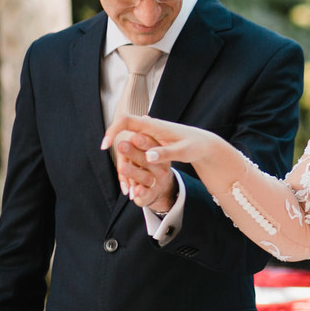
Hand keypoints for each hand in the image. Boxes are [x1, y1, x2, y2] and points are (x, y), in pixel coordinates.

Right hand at [101, 115, 223, 202]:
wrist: (203, 145)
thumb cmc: (195, 146)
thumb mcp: (183, 151)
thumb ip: (166, 153)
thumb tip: (149, 156)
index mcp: (153, 125)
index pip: (125, 120)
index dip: (112, 130)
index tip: (106, 146)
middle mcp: (147, 128)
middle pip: (123, 138)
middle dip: (119, 159)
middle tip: (123, 182)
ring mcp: (147, 136)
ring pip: (128, 150)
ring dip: (126, 168)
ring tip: (128, 190)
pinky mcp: (149, 145)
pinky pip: (135, 155)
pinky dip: (133, 169)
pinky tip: (133, 186)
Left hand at [112, 131, 176, 210]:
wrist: (163, 189)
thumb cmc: (153, 166)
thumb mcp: (153, 151)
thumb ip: (146, 138)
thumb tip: (145, 116)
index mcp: (161, 155)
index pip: (153, 146)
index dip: (143, 142)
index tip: (134, 136)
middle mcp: (162, 167)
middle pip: (147, 160)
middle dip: (134, 153)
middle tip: (122, 145)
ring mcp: (158, 181)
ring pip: (145, 177)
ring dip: (133, 172)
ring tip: (122, 167)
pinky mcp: (152, 194)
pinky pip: (146, 194)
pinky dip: (139, 192)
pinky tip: (133, 191)